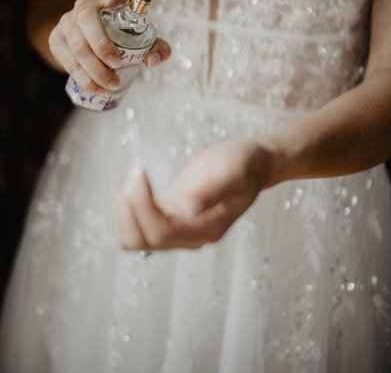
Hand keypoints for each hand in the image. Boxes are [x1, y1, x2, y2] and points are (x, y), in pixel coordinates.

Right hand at [48, 0, 170, 93]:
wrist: (81, 42)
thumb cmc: (119, 36)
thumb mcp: (141, 38)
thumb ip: (157, 47)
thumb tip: (151, 60)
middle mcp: (87, 3)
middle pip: (88, 18)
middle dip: (102, 44)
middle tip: (118, 65)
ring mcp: (67, 20)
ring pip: (77, 45)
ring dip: (94, 69)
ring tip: (112, 85)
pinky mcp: (55, 38)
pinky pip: (68, 60)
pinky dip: (83, 78)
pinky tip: (97, 89)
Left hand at [113, 139, 275, 250]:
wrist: (253, 163)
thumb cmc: (247, 164)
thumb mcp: (235, 170)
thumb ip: (214, 190)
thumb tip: (189, 209)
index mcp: (208, 228)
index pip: (162, 231)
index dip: (143, 206)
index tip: (139, 173)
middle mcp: (191, 235)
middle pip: (144, 240)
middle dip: (130, 209)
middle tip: (136, 173)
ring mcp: (180, 227)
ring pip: (136, 239)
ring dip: (124, 213)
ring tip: (132, 179)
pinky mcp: (171, 214)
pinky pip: (139, 225)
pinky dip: (128, 208)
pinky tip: (135, 182)